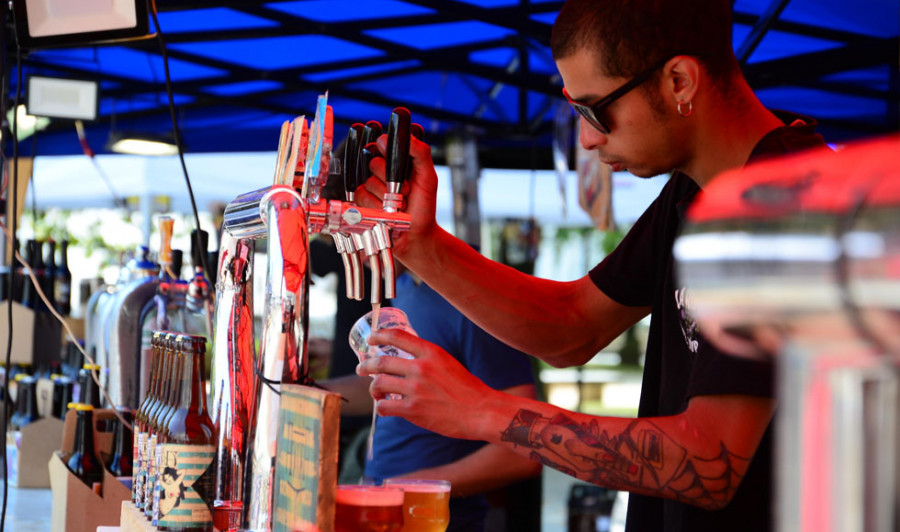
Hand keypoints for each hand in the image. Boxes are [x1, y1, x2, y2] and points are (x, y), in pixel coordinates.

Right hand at [354, 134, 439, 257]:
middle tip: (404, 189)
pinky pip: (362, 196)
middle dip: (388, 176)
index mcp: (398, 163)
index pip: (382, 143)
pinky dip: (376, 205)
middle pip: (372, 161)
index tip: (386, 149)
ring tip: (398, 204)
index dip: (383, 145)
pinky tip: (386, 212)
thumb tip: (407, 135)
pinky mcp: (363, 202)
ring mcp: (372, 187)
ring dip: (385, 194)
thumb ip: (420, 153)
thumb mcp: (428, 178)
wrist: (415, 236)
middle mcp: (383, 172)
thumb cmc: (424, 207)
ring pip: (368, 180)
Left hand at [355, 327, 494, 439]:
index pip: (397, 337)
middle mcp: (421, 368)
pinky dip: (381, 407)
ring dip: (373, 389)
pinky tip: (386, 408)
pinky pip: (385, 406)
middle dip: (365, 366)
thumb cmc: (467, 388)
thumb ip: (428, 359)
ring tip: (376, 392)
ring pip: (379, 384)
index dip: (379, 336)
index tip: (371, 339)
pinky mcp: (414, 410)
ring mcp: (416, 390)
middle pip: (381, 363)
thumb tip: (408, 360)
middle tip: (361, 369)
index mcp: (431, 352)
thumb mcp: (449, 362)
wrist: (481, 411)